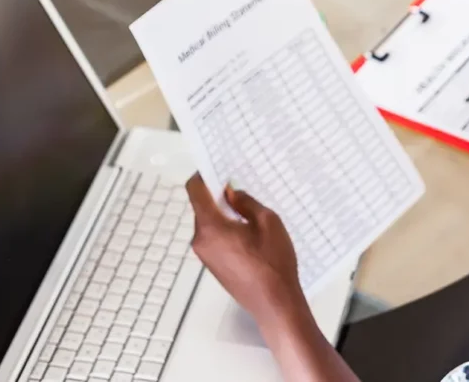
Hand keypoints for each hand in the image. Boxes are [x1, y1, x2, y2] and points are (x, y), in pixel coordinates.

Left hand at [185, 174, 306, 329]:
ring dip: (225, 214)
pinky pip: (214, 238)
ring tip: (252, 216)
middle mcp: (201, 241)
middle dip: (219, 196)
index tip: (216, 167)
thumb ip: (245, 203)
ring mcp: (205, 255)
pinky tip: (250, 234)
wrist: (274, 302)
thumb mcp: (268, 222)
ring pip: (209, 223)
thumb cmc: (273, 263)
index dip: (203, 175)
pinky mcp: (213, 265)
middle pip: (202, 207)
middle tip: (243, 190)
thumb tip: (230, 193)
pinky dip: (227, 229)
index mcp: (211, 227)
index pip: (195, 191)